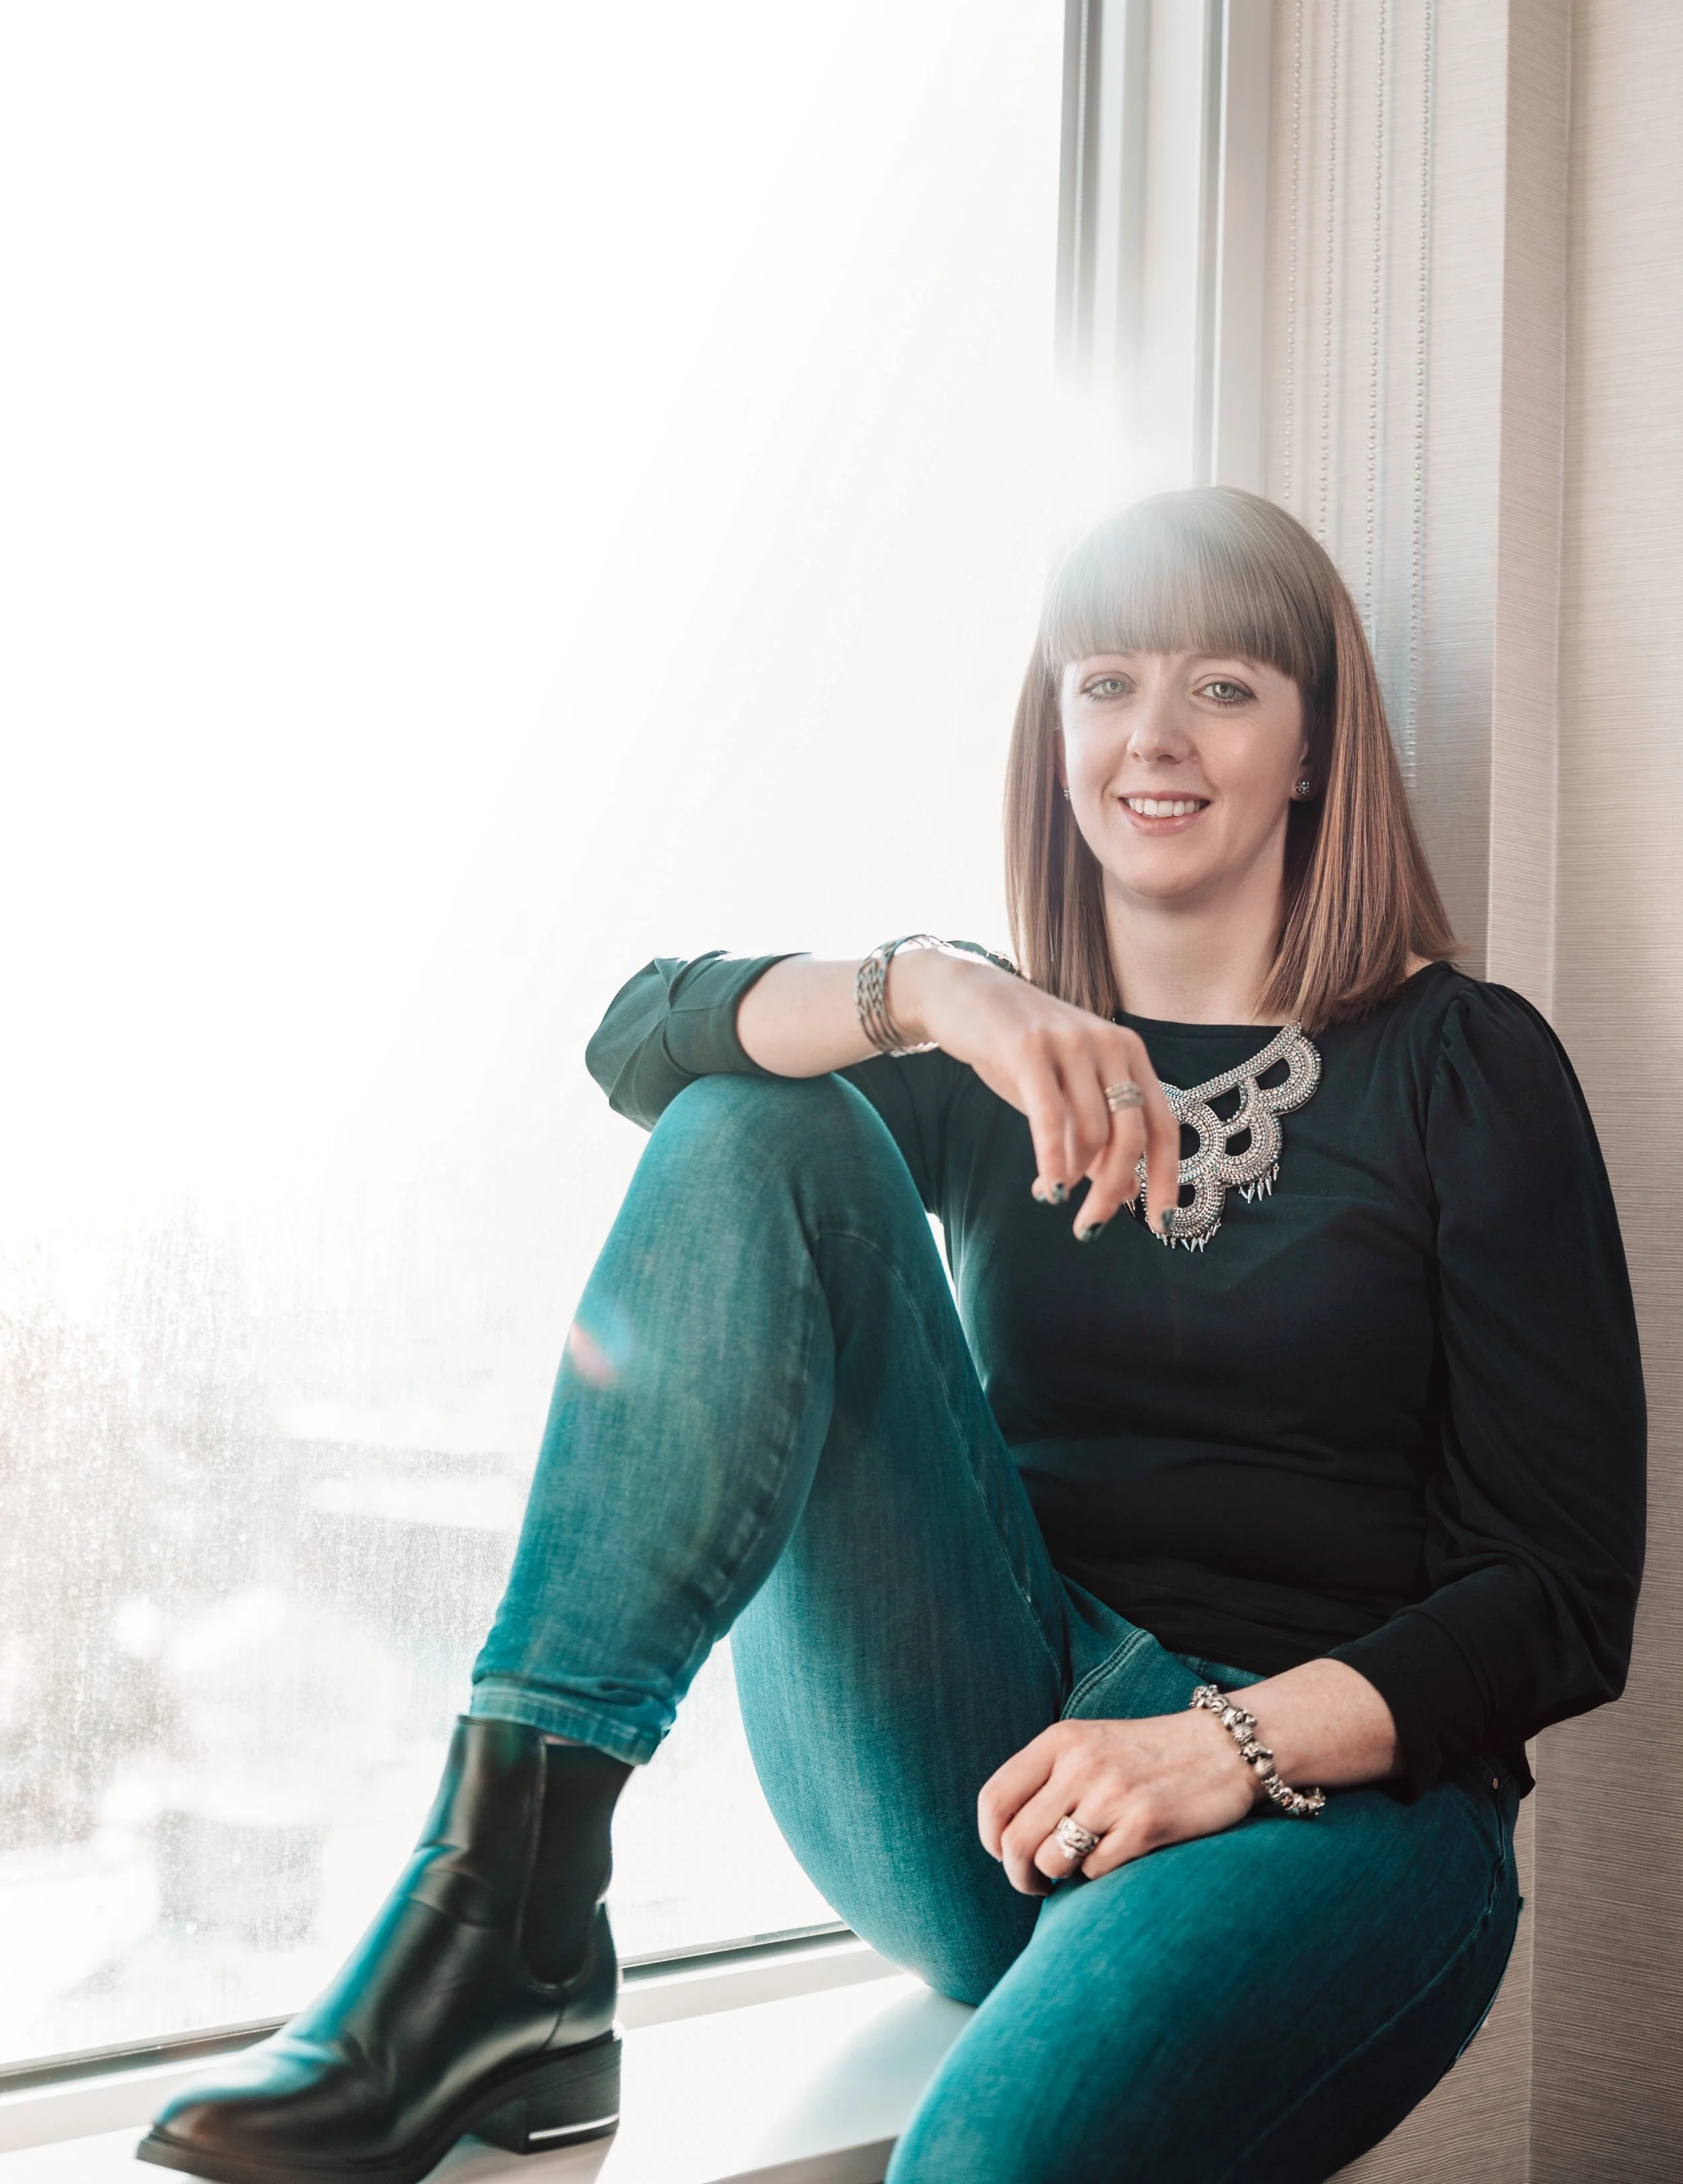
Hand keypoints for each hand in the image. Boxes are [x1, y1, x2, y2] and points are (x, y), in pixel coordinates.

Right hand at [894, 951, 1180, 1239]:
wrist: (963, 994)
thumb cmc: (1018, 1051)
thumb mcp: (1065, 1093)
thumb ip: (1098, 1135)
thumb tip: (1126, 1192)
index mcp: (1128, 1054)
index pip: (1164, 1126)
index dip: (1167, 1178)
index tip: (1162, 1223)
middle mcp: (1110, 1044)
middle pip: (1133, 1136)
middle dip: (1113, 1191)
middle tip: (1089, 1227)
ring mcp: (1072, 1043)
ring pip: (1094, 1132)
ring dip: (1076, 1178)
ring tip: (1052, 1194)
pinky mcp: (1029, 1047)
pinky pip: (1051, 1118)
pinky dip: (1054, 1161)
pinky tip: (1047, 1188)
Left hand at [976, 1713, 1257, 1894]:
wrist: (1225, 1747)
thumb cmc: (1147, 1755)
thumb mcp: (1089, 1744)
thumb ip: (1047, 1777)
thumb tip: (1004, 1837)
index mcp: (1060, 1739)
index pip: (994, 1799)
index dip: (990, 1839)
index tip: (1004, 1855)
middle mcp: (1080, 1763)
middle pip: (1016, 1841)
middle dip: (1019, 1876)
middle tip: (1035, 1884)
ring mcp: (1113, 1793)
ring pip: (1052, 1862)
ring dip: (1061, 1878)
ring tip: (1079, 1868)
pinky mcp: (1145, 1824)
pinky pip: (1096, 1872)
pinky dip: (1100, 1875)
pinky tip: (1118, 1857)